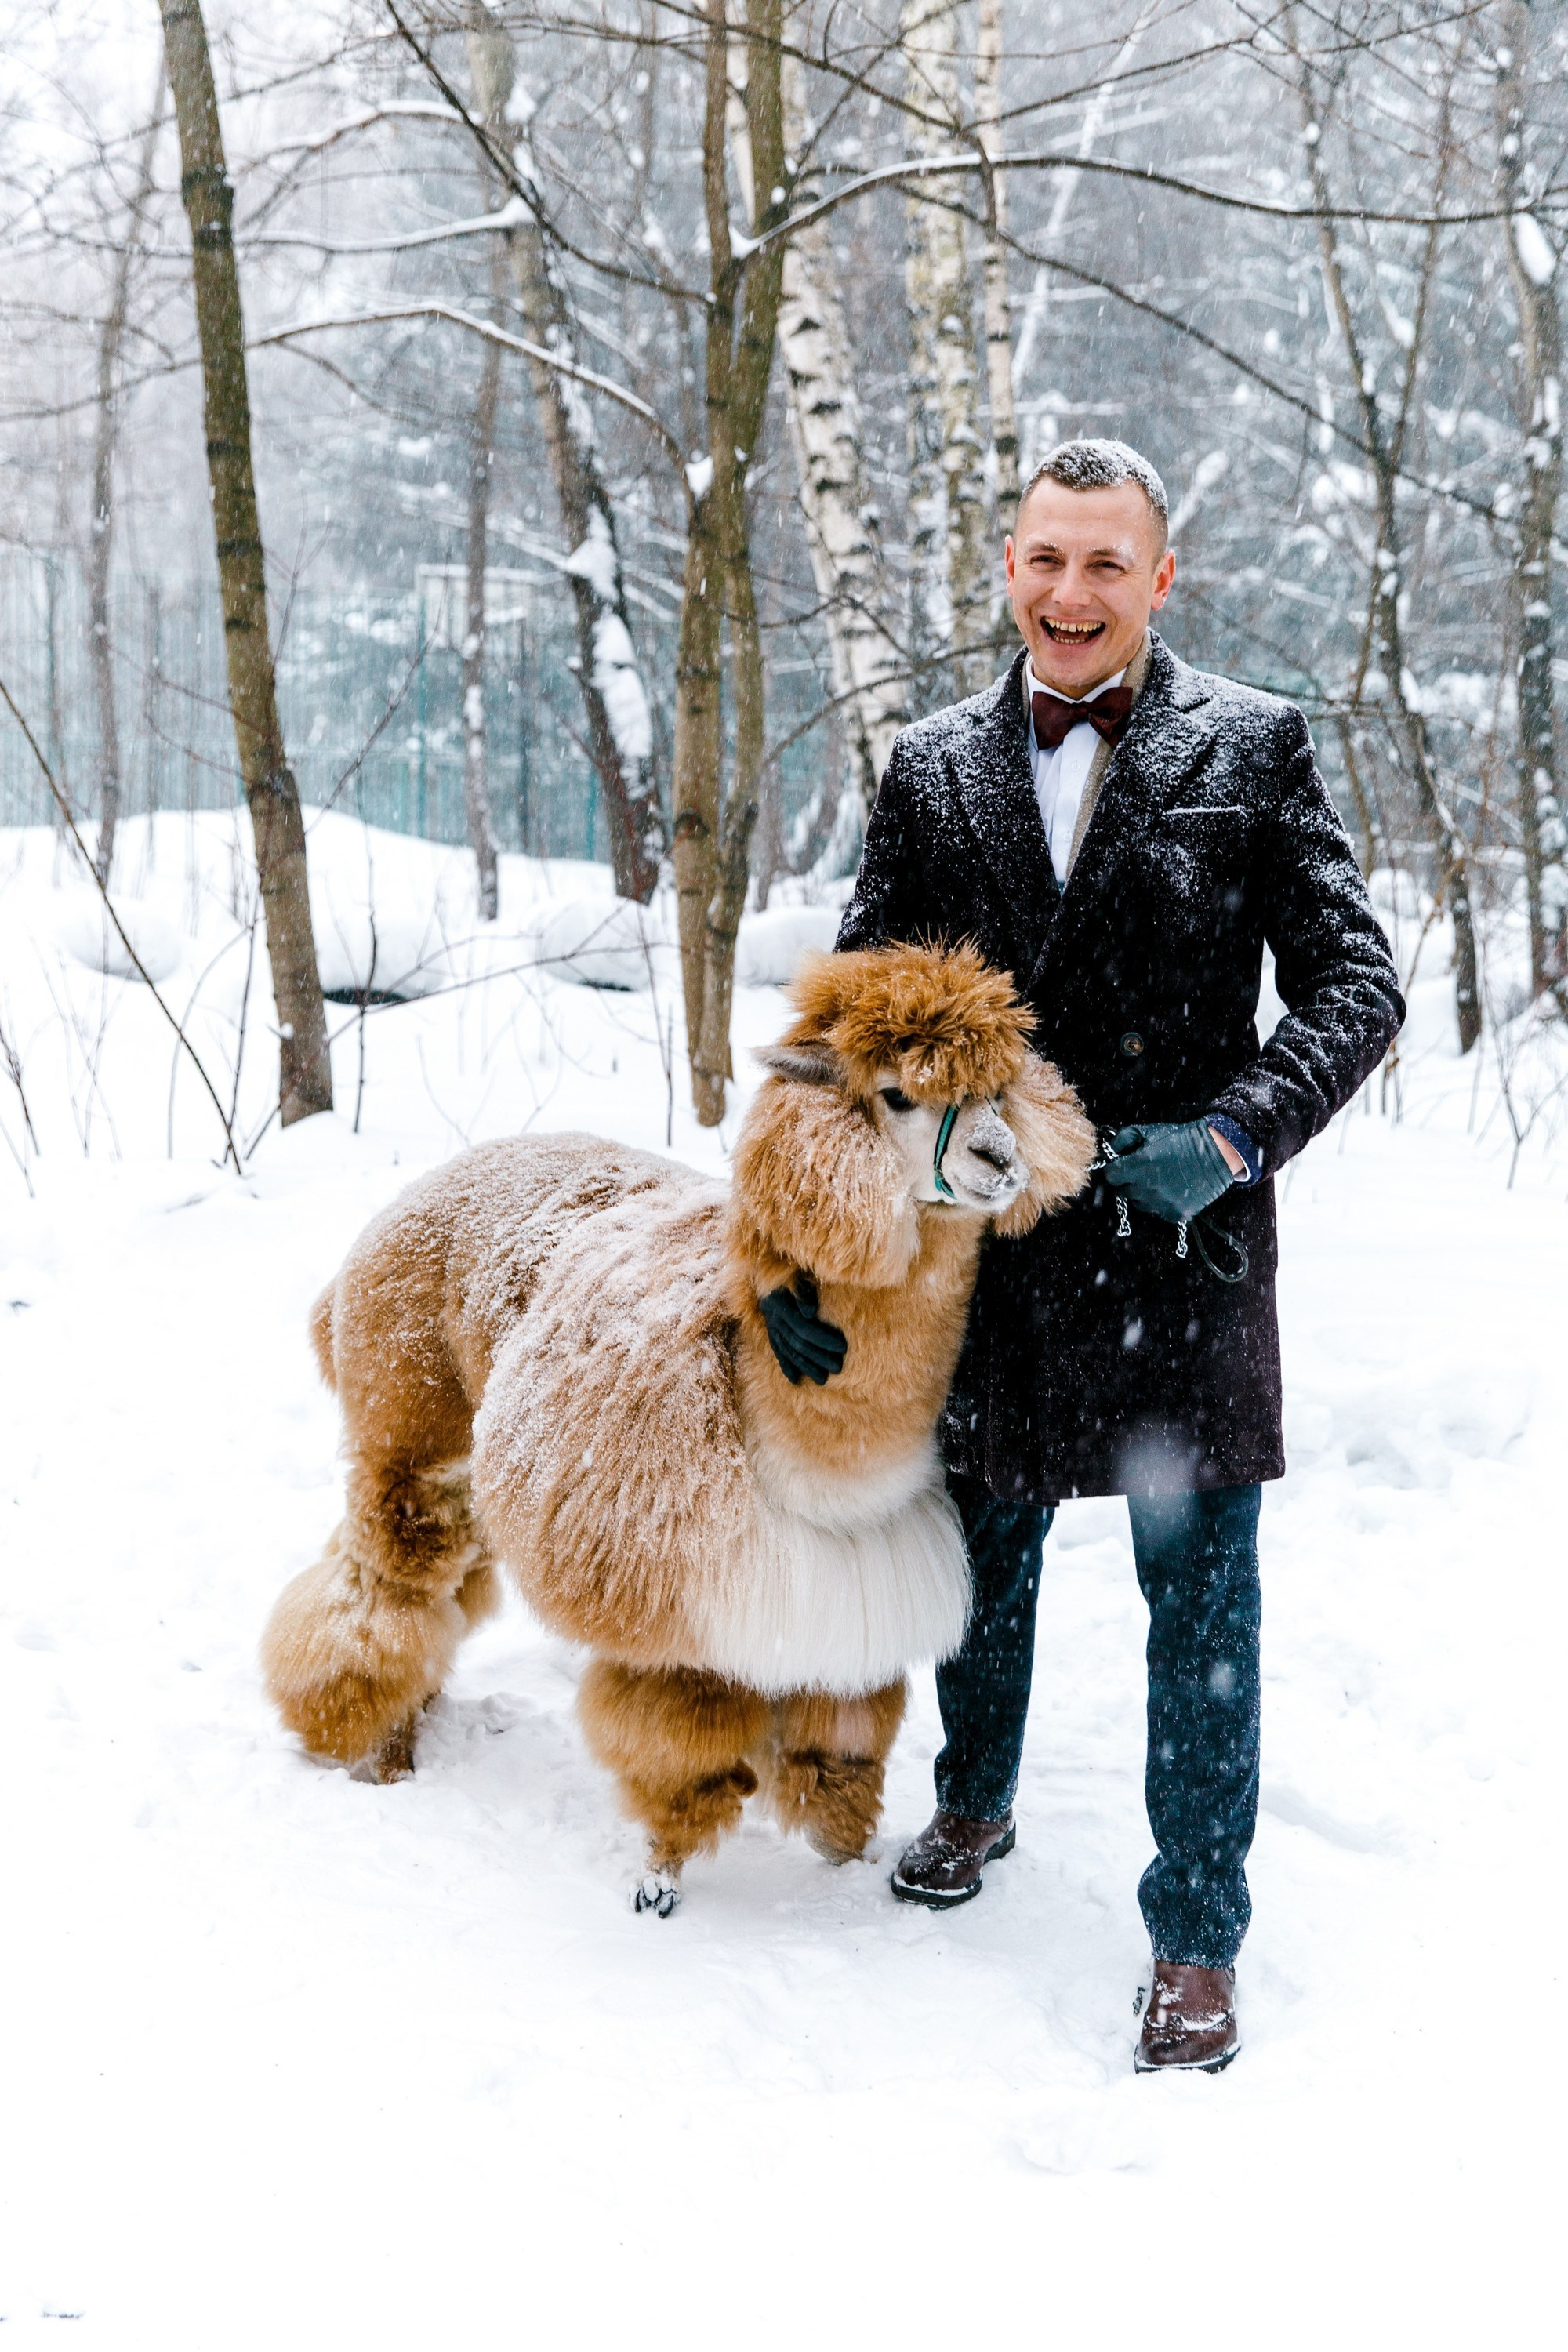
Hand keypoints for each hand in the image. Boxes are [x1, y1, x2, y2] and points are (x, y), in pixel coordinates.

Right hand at [758, 1275, 847, 1385]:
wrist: (765, 1264)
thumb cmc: (789, 1266)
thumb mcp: (796, 1273)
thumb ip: (803, 1290)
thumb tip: (810, 1312)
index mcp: (780, 1302)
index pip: (804, 1328)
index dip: (823, 1339)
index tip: (843, 1347)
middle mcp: (773, 1316)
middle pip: (797, 1343)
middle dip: (818, 1357)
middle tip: (838, 1368)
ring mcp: (770, 1323)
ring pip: (787, 1350)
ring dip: (805, 1366)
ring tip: (823, 1380)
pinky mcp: (769, 1328)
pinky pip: (777, 1350)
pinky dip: (786, 1365)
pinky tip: (795, 1379)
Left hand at [1106, 1120, 1236, 1225]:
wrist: (1216, 1154)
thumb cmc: (1181, 1139)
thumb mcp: (1150, 1131)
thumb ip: (1124, 1139)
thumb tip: (1109, 1150)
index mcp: (1137, 1165)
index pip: (1110, 1176)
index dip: (1115, 1170)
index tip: (1121, 1166)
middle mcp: (1146, 1188)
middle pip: (1123, 1191)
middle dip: (1129, 1180)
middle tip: (1143, 1171)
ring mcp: (1160, 1203)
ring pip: (1139, 1203)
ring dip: (1143, 1193)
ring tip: (1160, 1179)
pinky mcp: (1174, 1214)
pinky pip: (1157, 1211)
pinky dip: (1160, 1203)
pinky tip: (1172, 1189)